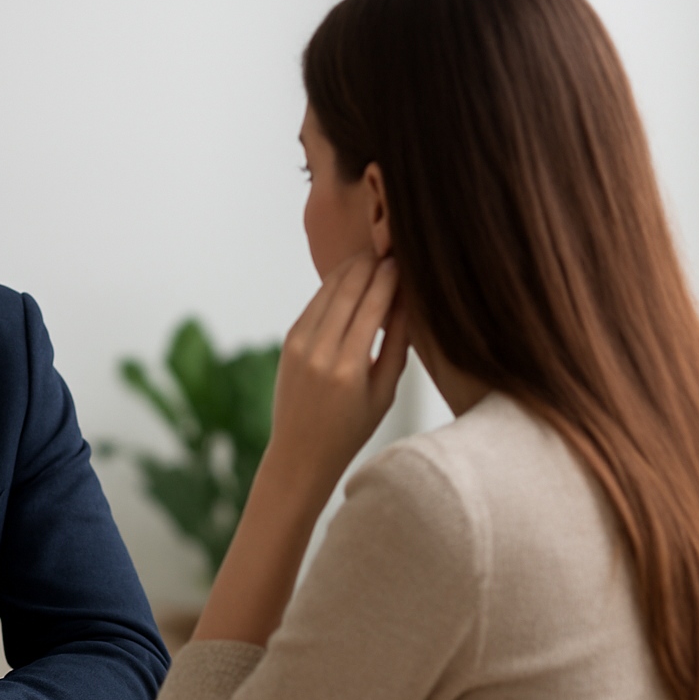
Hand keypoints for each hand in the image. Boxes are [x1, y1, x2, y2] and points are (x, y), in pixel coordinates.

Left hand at [189, 252, 406, 646]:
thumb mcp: (385, 392)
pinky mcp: (288, 342)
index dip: (391, 278)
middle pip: (349, 290)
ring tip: (373, 256)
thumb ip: (397, 344)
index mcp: (350, 369)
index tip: (405, 260)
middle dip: (370, 265)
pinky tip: (350, 278)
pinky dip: (333, 287)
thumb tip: (410, 299)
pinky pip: (314, 304)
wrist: (300, 453)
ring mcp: (299, 346)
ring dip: (350, 269)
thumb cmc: (352, 428)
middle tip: (390, 247)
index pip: (374, 306)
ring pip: (328, 291)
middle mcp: (321, 353)